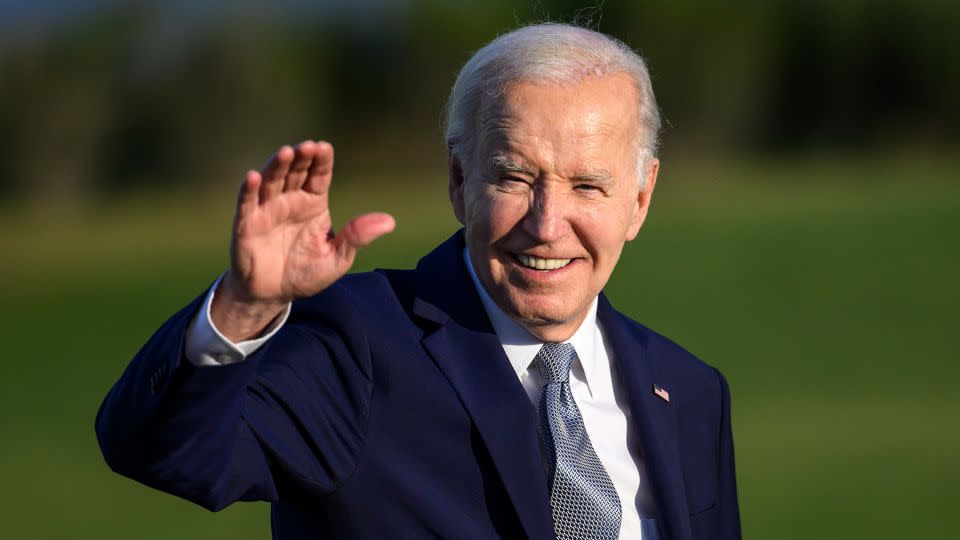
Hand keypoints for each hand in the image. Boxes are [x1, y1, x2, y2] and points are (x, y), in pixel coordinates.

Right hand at [212, 141, 394, 339]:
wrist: (272, 295)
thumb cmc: (305, 273)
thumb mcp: (337, 258)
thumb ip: (357, 237)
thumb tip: (390, 222)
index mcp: (313, 204)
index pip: (319, 176)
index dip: (321, 161)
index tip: (325, 148)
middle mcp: (290, 201)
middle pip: (295, 172)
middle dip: (301, 158)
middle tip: (308, 146)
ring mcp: (267, 209)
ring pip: (271, 181)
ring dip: (277, 166)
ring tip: (285, 153)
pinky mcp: (246, 223)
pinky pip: (246, 203)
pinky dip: (248, 189)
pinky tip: (253, 176)